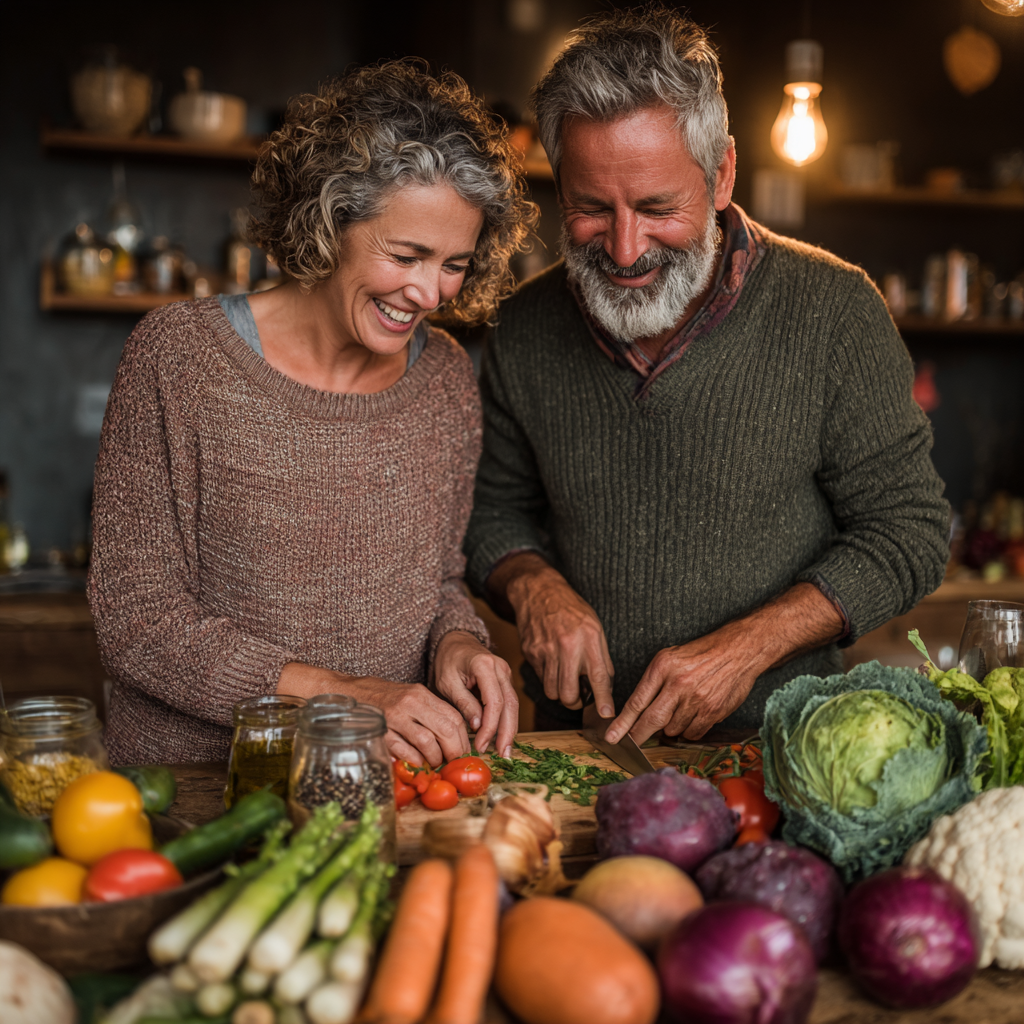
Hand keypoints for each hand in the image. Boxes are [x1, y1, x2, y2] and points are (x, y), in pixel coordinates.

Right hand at [277, 661, 469, 766]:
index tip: (462, 751)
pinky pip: (404, 749)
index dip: (462, 738)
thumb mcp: (408, 696)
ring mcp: (394, 716)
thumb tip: (450, 736)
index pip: (453, 716)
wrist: (345, 691)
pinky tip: (416, 763)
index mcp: (420, 693)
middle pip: (445, 729)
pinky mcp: (380, 730)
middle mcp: (410, 702)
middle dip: (453, 751)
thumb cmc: (379, 697)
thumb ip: (428, 711)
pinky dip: (414, 760)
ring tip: (433, 763)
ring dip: (434, 758)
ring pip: (427, 741)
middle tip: (451, 762)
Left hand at [432, 630, 517, 756]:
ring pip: (513, 704)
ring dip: (510, 729)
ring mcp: (506, 673)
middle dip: (507, 732)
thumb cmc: (448, 661)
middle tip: (503, 755)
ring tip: (505, 751)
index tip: (482, 745)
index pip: (494, 701)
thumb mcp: (448, 682)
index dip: (490, 726)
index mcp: (484, 665)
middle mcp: (500, 668)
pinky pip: (509, 702)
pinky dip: (507, 720)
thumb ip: (464, 703)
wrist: (455, 642)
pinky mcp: (505, 679)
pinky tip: (503, 736)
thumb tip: (478, 726)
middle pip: (510, 704)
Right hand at [493, 553, 614, 715]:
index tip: (606, 714)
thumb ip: (600, 655)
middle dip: (575, 704)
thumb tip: (604, 685)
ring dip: (560, 694)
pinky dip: (548, 679)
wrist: (538, 590)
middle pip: (569, 694)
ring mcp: (546, 650)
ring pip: (552, 692)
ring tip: (566, 683)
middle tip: (579, 699)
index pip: (598, 677)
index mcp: (588, 637)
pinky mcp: (530, 652)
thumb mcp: (594, 626)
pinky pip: (541, 679)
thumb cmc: (570, 608)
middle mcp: (567, 645)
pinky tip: (553, 667)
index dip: (603, 699)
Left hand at [605, 632, 759, 743]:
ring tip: (679, 711)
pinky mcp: (712, 711)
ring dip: (670, 728)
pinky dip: (689, 730)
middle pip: (651, 720)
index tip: (611, 736)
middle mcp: (678, 684)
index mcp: (662, 667)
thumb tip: (638, 710)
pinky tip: (693, 716)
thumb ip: (654, 682)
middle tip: (631, 743)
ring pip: (672, 729)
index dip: (622, 723)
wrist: (737, 651)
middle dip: (638, 735)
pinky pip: (693, 733)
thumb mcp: (670, 657)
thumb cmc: (701, 654)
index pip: (637, 701)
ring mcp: (696, 699)